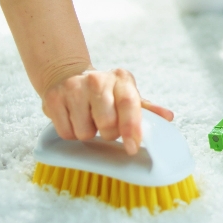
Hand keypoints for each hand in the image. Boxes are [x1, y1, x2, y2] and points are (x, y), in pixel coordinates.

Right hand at [41, 67, 173, 154]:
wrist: (67, 75)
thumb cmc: (104, 91)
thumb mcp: (127, 94)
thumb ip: (147, 108)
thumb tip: (168, 118)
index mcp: (121, 79)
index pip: (130, 104)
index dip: (132, 128)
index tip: (132, 147)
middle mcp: (97, 80)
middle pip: (107, 124)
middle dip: (109, 133)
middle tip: (106, 124)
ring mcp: (73, 88)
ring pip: (85, 132)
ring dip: (88, 133)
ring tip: (88, 119)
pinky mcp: (53, 99)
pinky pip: (66, 133)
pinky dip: (71, 133)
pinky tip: (74, 119)